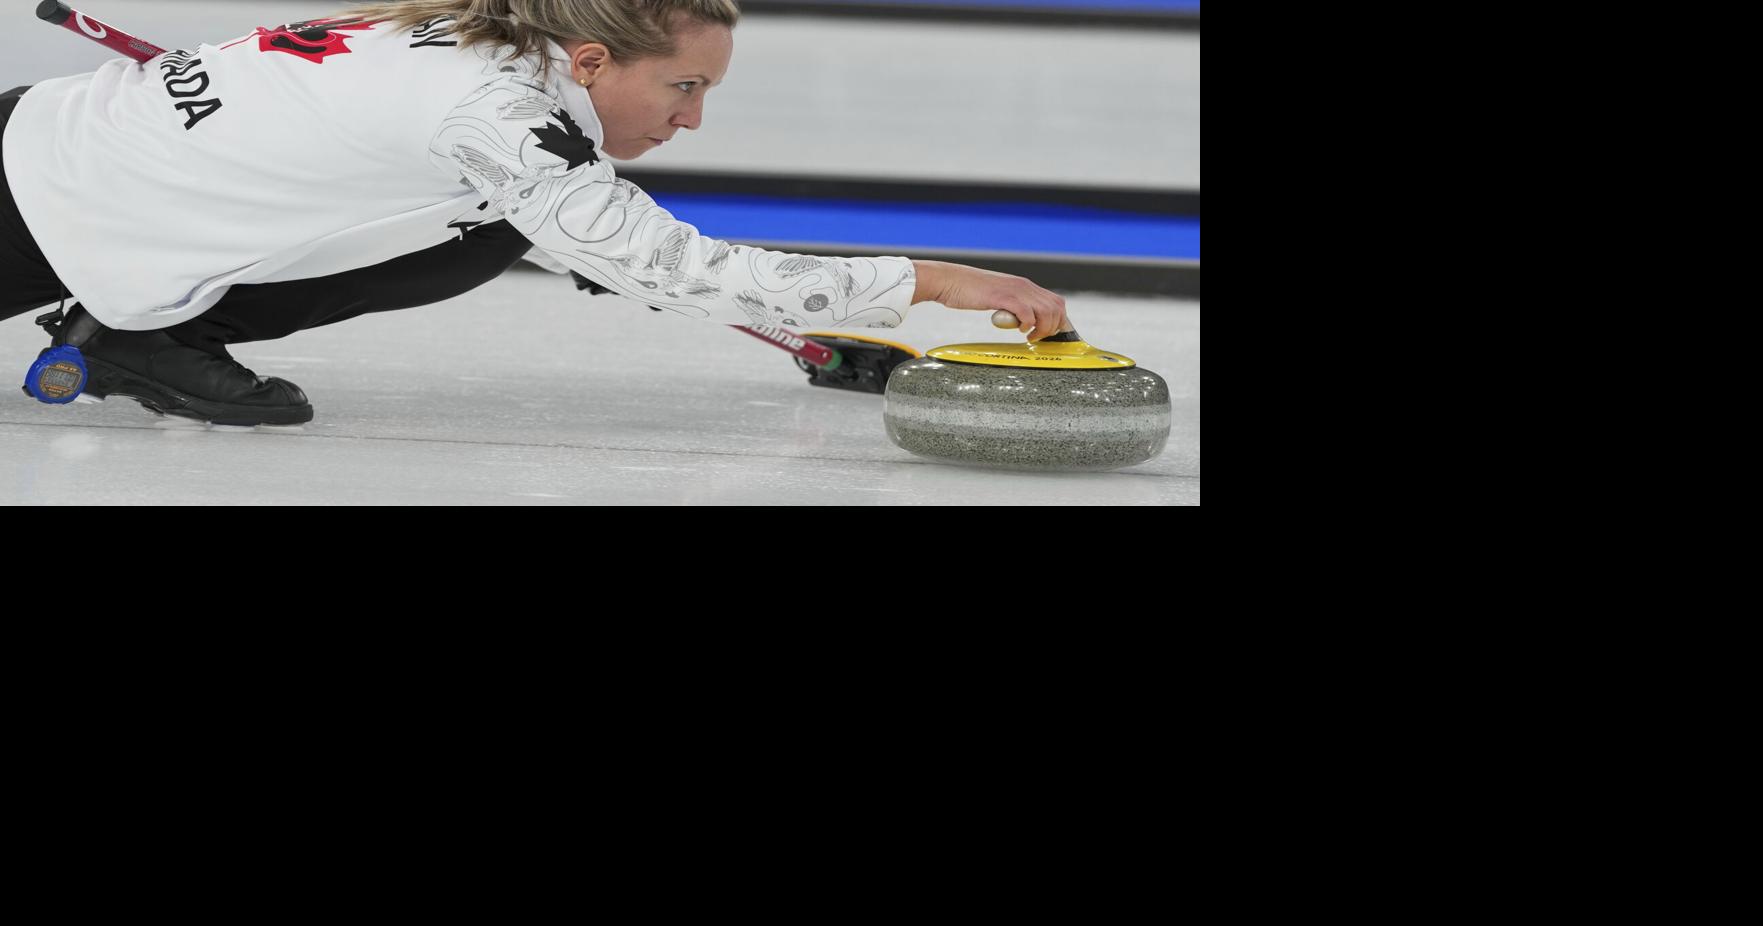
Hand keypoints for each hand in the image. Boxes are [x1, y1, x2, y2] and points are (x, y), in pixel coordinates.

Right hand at [917, 261, 1070, 340]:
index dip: (1058, 320)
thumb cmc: (969, 292)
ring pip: (1046, 311)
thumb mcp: (997, 297)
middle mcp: (1024, 286)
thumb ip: (1012, 305)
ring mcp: (1015, 290)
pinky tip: (1019, 329)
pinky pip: (1027, 312)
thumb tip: (1022, 320)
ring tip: (1029, 336)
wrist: (950, 280)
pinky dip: (1028, 324)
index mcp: (1024, 285)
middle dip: (1052, 327)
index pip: (1055, 302)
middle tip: (1037, 337)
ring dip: (1042, 328)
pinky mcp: (1003, 297)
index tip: (1049, 334)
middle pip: (1056, 307)